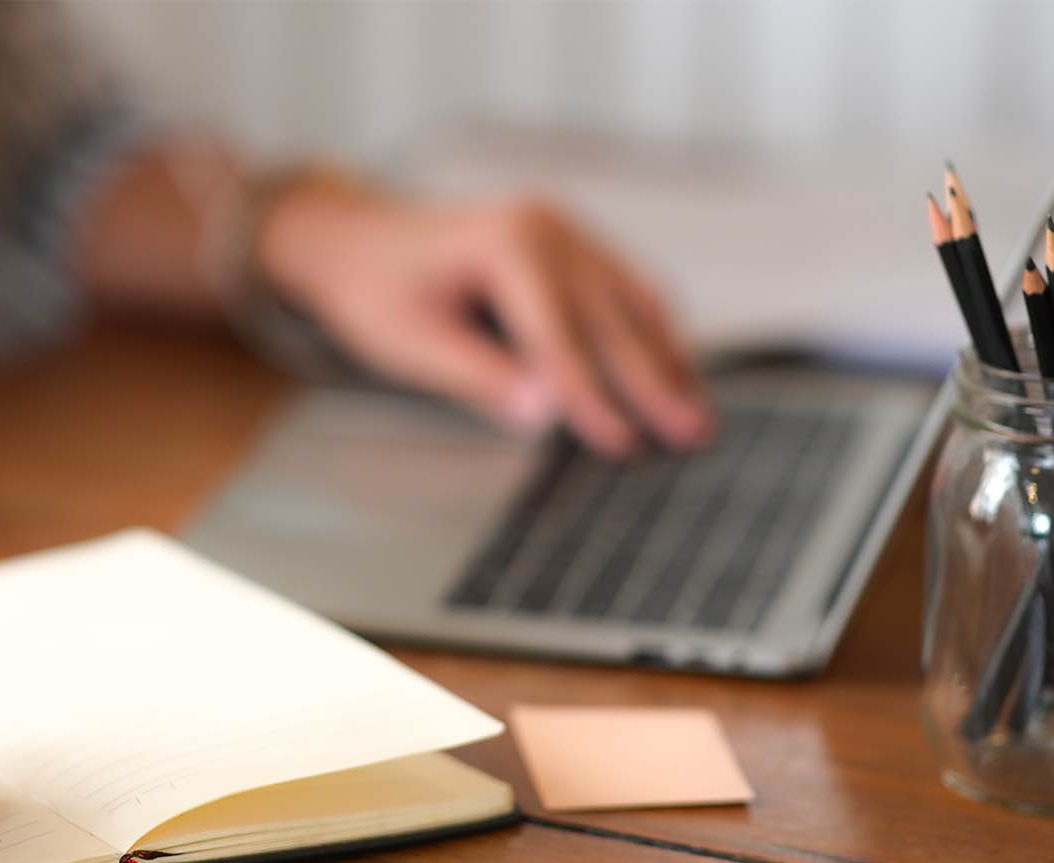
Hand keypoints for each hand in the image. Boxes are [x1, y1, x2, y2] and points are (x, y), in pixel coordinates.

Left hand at [258, 175, 712, 455]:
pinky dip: (651, 335)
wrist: (354, 242)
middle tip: (690, 436)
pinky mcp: (572, 245)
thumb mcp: (411, 345)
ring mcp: (566, 230)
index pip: (562, 338)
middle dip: (652, 383)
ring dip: (667, 360)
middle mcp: (549, 227)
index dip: (592, 398)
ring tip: (699, 417)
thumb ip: (480, 377)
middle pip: (612, 319)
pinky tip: (674, 374)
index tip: (622, 445)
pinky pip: (625, 291)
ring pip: (633, 302)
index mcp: (509, 244)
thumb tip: (544, 413)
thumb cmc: (374, 293)